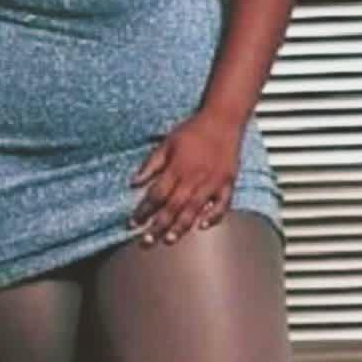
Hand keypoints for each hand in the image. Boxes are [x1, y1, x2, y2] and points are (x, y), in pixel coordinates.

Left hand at [129, 109, 244, 246]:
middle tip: (146, 242)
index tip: (133, 223)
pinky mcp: (228, 183)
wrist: (223, 120)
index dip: (143, 211)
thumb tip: (134, 182)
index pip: (157, 195)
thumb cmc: (194, 131)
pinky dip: (213, 217)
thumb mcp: (167, 143)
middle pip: (173, 207)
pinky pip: (222, 205)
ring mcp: (213, 182)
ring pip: (194, 210)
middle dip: (158, 226)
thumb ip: (151, 164)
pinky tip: (202, 226)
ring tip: (168, 240)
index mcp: (177, 168)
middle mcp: (194, 178)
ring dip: (180, 227)